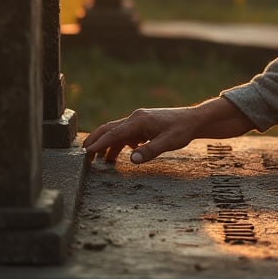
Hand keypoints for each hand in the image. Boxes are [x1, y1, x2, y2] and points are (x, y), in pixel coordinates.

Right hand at [82, 96, 252, 164]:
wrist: (194, 120)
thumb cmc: (182, 130)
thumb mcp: (168, 142)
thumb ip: (150, 151)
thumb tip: (133, 159)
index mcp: (139, 120)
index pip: (113, 133)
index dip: (98, 143)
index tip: (85, 152)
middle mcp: (135, 118)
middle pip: (109, 129)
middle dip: (95, 141)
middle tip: (82, 155)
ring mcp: (139, 120)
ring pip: (116, 132)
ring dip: (106, 145)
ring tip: (97, 160)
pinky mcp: (143, 125)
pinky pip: (126, 134)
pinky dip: (118, 144)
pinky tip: (120, 154)